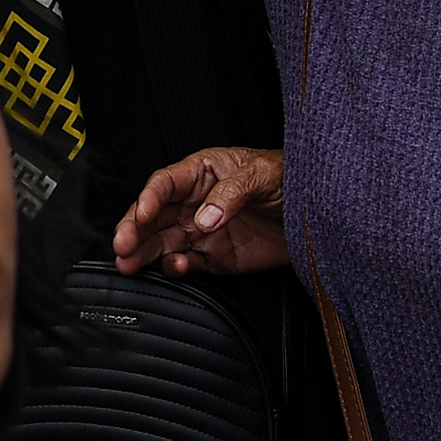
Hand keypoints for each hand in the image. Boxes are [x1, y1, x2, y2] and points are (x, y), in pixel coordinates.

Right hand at [110, 146, 287, 276]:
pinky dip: (177, 268)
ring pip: (163, 241)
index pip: (165, 183)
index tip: (141, 214)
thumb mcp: (262, 174)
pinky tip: (175, 268)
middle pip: (154, 215)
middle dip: (134, 229)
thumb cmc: (290, 177)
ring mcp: (204, 230)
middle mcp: (196, 202)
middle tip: (122, 246)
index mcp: (202, 172)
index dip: (149, 198)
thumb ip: (231, 194)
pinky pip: (187, 263)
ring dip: (144, 253)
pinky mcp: (216, 257)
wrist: (318, 210)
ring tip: (129, 265)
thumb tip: (204, 218)